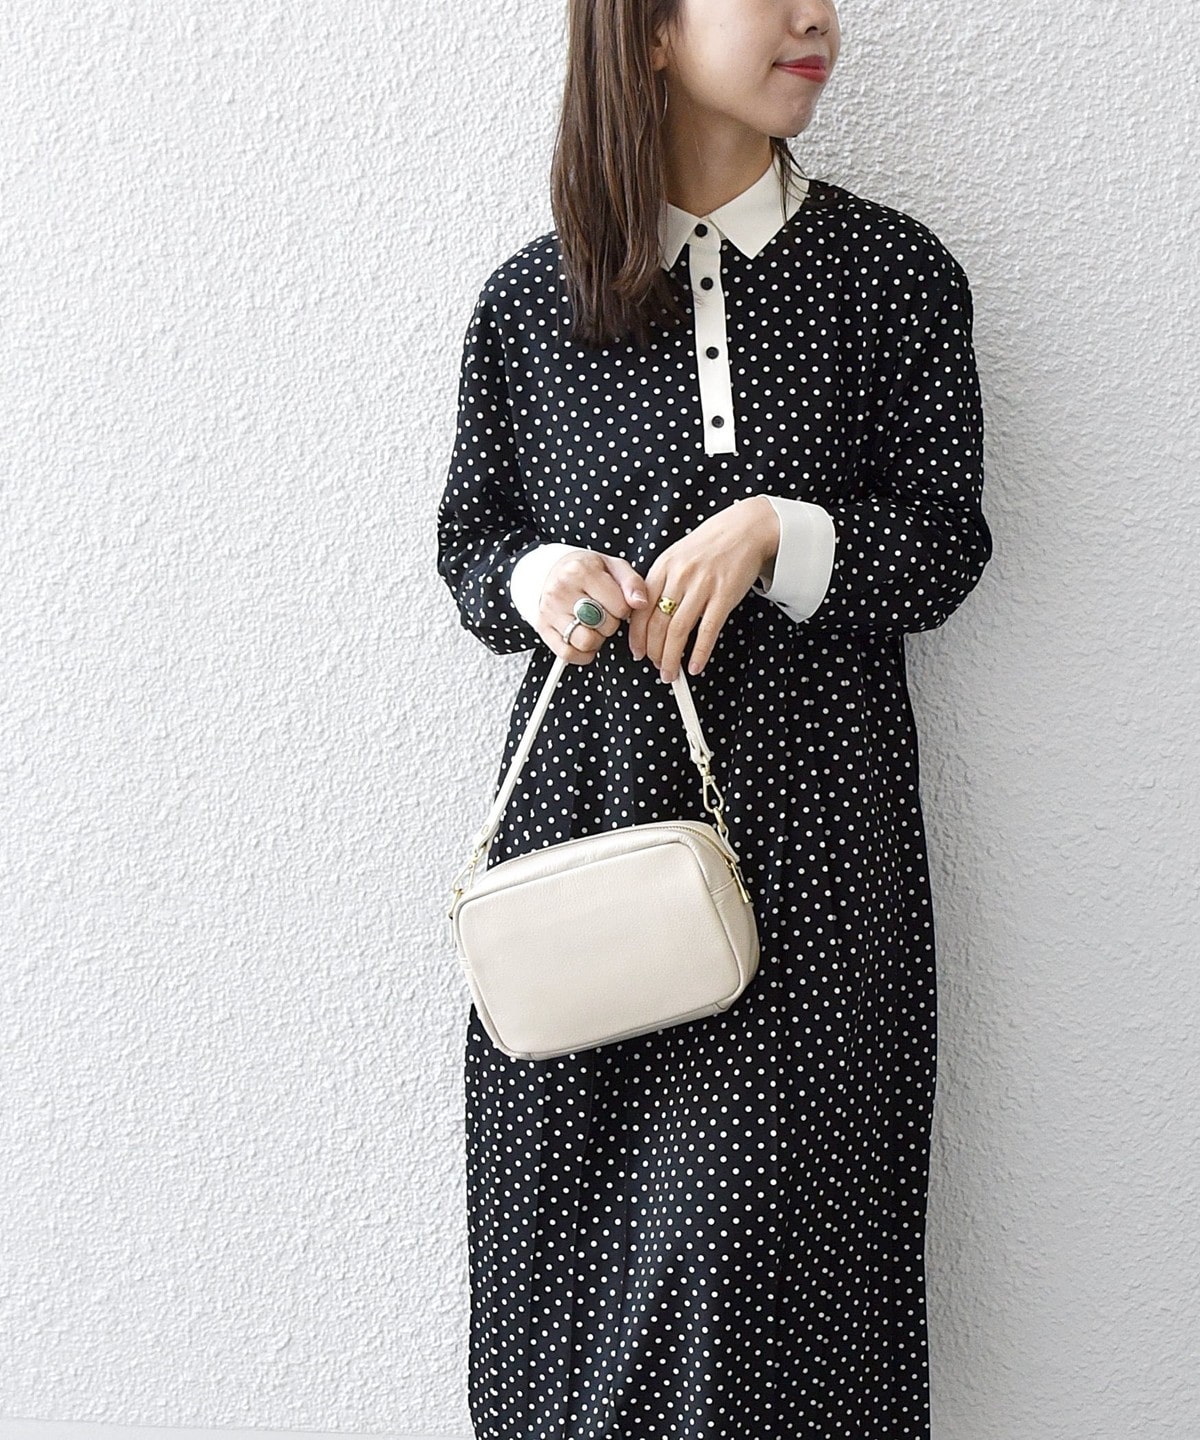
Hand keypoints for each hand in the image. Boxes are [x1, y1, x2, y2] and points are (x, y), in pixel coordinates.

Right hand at [536, 550, 649, 664]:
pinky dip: (581, 654)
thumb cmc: (588, 570)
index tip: (616, 601)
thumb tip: (641, 603)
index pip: (620, 606)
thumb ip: (632, 582)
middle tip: (604, 612)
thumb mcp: (613, 566)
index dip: (624, 608)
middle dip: (611, 623)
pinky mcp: (542, 627)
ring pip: (586, 642)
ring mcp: (549, 610)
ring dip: (597, 639)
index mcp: (582, 570)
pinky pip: (567, 654)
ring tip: (594, 625)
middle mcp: (562, 590)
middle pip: (604, 626)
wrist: (553, 570)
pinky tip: (584, 639)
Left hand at [627, 496, 778, 681]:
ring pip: (679, 630)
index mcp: (662, 567)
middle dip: (654, 653)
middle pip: (658, 624)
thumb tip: (645, 616)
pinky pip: (708, 629)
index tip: (637, 652)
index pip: (641, 610)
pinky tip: (695, 665)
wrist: (744, 530)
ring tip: (670, 673)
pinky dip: (699, 652)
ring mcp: (702, 585)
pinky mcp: (725, 594)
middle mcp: (679, 577)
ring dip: (672, 658)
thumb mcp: (676, 557)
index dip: (637, 637)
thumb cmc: (708, 546)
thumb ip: (660, 583)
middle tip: (657, 668)